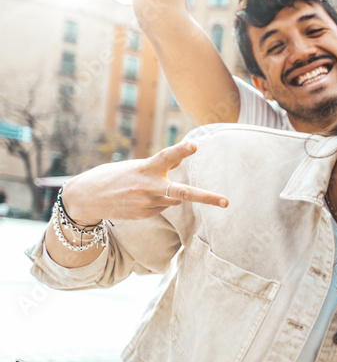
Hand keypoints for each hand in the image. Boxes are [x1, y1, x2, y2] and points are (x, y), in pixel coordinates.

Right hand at [61, 141, 227, 223]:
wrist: (86, 198)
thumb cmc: (113, 176)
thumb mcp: (135, 166)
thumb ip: (158, 166)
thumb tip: (180, 163)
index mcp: (145, 169)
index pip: (166, 157)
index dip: (181, 151)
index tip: (194, 145)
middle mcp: (148, 188)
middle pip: (183, 193)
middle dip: (206, 197)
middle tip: (226, 201)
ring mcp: (147, 204)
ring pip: (173, 200)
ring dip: (167, 194)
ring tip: (142, 190)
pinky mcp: (145, 215)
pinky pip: (162, 207)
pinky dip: (157, 202)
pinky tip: (138, 199)